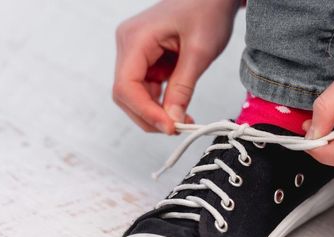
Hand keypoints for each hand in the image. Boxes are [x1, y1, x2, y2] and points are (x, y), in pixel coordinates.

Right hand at [113, 0, 239, 133]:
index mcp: (136, 38)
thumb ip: (183, 87)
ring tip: (183, 120)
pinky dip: (160, 102)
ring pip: (135, 94)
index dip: (145, 112)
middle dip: (149, 116)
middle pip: (125, 94)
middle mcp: (128, 44)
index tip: (170, 127)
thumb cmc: (207, 9)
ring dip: (156, 112)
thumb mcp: (200, 51)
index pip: (126, 86)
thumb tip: (172, 119)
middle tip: (178, 128)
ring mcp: (135, 51)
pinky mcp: (146, 57)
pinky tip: (179, 109)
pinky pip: (146, 87)